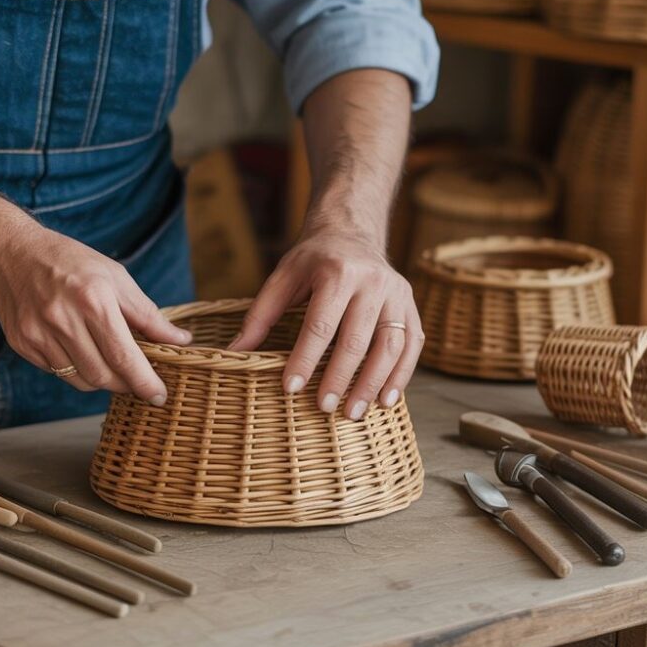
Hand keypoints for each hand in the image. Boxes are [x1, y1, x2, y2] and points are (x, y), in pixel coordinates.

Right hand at [0, 220, 190, 399]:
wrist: (12, 253)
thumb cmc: (72, 262)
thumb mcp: (116, 278)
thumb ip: (148, 315)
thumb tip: (180, 341)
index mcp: (92, 300)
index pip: (123, 356)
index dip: (144, 382)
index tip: (159, 396)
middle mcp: (62, 319)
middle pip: (102, 376)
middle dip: (126, 385)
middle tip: (138, 380)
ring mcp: (38, 333)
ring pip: (80, 381)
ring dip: (102, 379)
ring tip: (111, 363)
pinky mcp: (22, 344)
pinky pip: (57, 372)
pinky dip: (75, 369)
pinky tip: (79, 349)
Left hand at [229, 230, 423, 417]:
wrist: (351, 232)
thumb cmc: (312, 261)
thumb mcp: (282, 278)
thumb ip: (259, 316)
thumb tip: (234, 353)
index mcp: (336, 272)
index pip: (320, 324)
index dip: (304, 358)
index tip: (291, 388)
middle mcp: (372, 281)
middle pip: (356, 339)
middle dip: (339, 378)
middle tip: (323, 408)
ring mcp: (397, 293)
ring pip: (390, 345)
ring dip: (373, 383)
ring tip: (354, 413)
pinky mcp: (410, 305)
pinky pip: (412, 344)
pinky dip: (401, 375)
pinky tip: (386, 400)